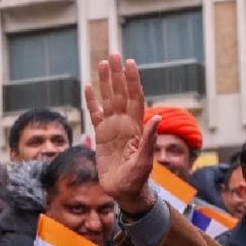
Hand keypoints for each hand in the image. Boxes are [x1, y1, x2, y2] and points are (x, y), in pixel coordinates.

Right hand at [85, 53, 159, 212]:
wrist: (125, 191)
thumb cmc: (137, 179)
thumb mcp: (144, 160)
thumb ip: (149, 139)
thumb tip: (156, 116)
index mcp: (136, 127)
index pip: (134, 98)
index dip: (132, 81)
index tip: (130, 63)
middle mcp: (124, 123)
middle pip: (120, 93)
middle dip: (118, 74)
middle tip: (114, 54)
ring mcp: (113, 128)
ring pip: (108, 100)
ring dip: (105, 82)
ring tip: (102, 63)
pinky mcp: (101, 136)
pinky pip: (95, 114)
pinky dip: (92, 101)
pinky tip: (89, 87)